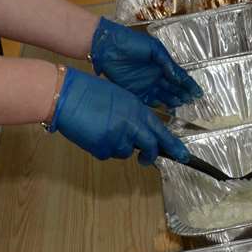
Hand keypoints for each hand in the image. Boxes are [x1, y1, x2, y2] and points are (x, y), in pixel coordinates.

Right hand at [45, 67, 188, 164]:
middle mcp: (131, 125)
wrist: (67, 96)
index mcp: (138, 110)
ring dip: (120, 146)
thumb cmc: (91, 92)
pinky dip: (104, 148)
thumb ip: (134, 115)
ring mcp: (116, 138)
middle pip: (149, 147)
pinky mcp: (102, 148)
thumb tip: (141, 131)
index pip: (160, 131)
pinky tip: (94, 134)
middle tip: (147, 160)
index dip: (173, 145)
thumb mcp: (121, 98)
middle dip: (149, 155)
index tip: (183, 156)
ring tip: (105, 130)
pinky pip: (108, 154)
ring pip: (126, 152)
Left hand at [90, 17, 202, 107]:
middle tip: (190, 100)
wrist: (108, 46)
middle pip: (173, 88)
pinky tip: (163, 105)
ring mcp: (146, 84)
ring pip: (164, 95)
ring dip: (172, 99)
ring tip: (180, 102)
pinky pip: (148, 100)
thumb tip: (177, 76)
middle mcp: (156, 75)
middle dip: (183, 93)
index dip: (189, 84)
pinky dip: (156, 103)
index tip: (198, 92)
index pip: (179, 76)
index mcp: (162, 64)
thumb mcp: (153, 48)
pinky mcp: (135, 91)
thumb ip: (165, 62)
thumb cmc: (131, 42)